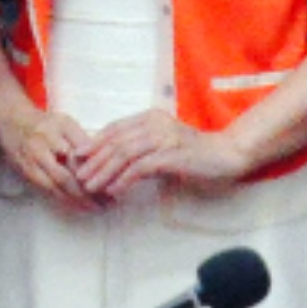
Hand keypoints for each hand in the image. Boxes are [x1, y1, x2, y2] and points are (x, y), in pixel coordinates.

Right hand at [0, 92, 108, 207]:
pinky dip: (62, 199)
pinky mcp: (25, 170)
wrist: (11, 120)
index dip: (98, 169)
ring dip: (77, 199)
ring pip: (57, 184)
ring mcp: (32, 158)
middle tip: (107, 202)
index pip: (82, 153)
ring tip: (94, 207)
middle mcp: (44, 142)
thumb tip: (103, 161)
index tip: (113, 182)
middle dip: (89, 191)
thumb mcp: (66, 123)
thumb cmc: (44, 123)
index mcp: (58, 127)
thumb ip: (83, 140)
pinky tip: (76, 205)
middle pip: (68, 172)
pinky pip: (46, 189)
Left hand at [66, 107, 254, 197]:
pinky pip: (140, 167)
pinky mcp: (172, 154)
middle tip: (79, 176)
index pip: (114, 128)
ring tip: (91, 186)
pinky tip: (114, 190)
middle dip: (94, 160)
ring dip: (104, 171)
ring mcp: (164, 137)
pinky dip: (124, 179)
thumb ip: (142, 146)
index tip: (78, 157)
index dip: (94, 142)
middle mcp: (154, 123)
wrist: (228, 154)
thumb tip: (113, 160)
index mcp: (150, 117)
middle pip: (115, 141)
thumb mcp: (164, 144)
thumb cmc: (195, 153)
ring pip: (124, 153)